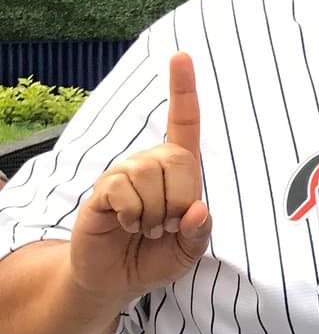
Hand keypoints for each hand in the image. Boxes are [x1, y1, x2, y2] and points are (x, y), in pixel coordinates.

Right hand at [70, 52, 211, 301]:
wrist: (115, 277)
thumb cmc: (157, 254)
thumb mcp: (189, 249)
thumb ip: (199, 231)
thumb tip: (197, 209)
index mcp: (178, 168)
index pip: (184, 121)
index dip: (183, 88)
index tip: (181, 55)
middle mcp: (151, 161)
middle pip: (179, 160)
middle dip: (179, 200)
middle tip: (166, 224)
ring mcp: (124, 172)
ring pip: (150, 175)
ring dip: (155, 213)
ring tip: (145, 226)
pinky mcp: (103, 188)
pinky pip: (124, 190)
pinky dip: (133, 215)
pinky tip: (125, 224)